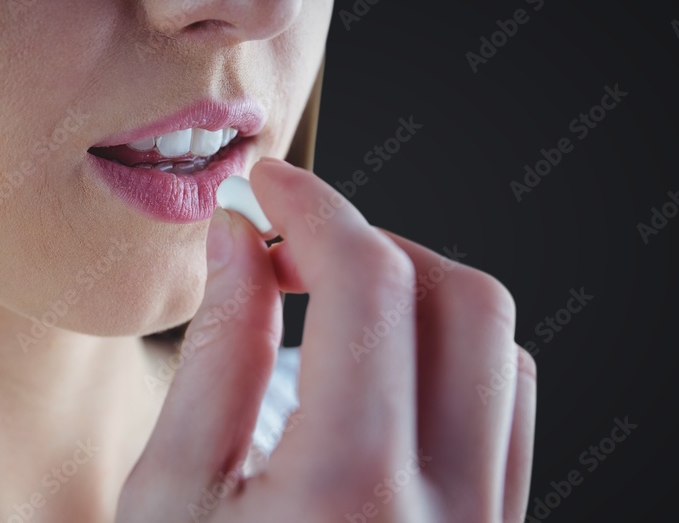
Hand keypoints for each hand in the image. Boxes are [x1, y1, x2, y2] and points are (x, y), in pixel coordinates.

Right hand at [117, 158, 536, 521]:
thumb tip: (237, 244)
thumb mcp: (170, 495)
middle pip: (464, 298)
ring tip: (335, 307)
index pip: (370, 284)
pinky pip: (508, 413)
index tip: (269, 187)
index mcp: (351, 495)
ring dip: (421, 297)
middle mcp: (449, 511)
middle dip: (377, 244)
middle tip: (298, 248)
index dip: (314, 207)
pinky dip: (451, 359)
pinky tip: (381, 371)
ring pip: (499, 351)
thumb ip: (217, 355)